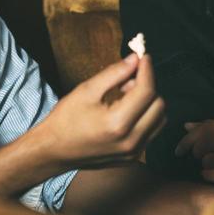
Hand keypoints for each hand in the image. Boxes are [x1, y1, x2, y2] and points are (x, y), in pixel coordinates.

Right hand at [35, 54, 166, 170]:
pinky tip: (127, 109)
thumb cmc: (65, 120)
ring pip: (159, 119)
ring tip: (127, 94)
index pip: (146, 92)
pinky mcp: (133, 157)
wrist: (53, 152)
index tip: (143, 57)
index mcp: (118, 123)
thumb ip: (114, 74)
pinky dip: (146, 116)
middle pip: (159, 105)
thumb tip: (135, 59)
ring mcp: (134, 152)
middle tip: (131, 76)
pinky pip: (151, 131)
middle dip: (149, 85)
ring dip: (150, 102)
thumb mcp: (86, 91)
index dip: (147, 70)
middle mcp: (131, 141)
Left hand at [175, 117, 213, 181]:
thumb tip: (186, 126)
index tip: (179, 149)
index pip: (207, 128)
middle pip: (207, 142)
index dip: (189, 139)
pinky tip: (205, 174)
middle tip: (195, 156)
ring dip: (204, 163)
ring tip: (207, 164)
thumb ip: (212, 127)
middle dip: (195, 150)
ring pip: (212, 158)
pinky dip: (209, 174)